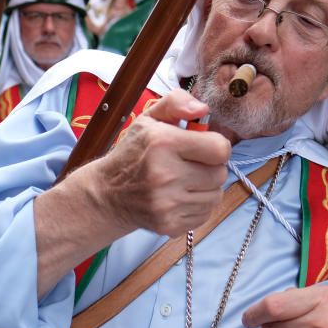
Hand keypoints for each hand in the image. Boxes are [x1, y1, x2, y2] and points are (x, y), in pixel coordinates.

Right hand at [91, 89, 230, 237]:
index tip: (203, 146)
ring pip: (216, 196)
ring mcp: (167, 203)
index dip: (216, 146)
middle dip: (211, 167)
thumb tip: (203, 110)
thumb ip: (177, 103)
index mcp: (163, 142)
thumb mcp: (150, 118)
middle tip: (192, 164)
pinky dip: (198, 206)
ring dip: (206, 188)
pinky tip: (179, 197)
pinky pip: (205, 214)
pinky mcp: (169, 225)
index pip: (220, 149)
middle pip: (220, 174)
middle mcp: (165, 174)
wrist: (108, 194)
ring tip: (185, 181)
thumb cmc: (134, 152)